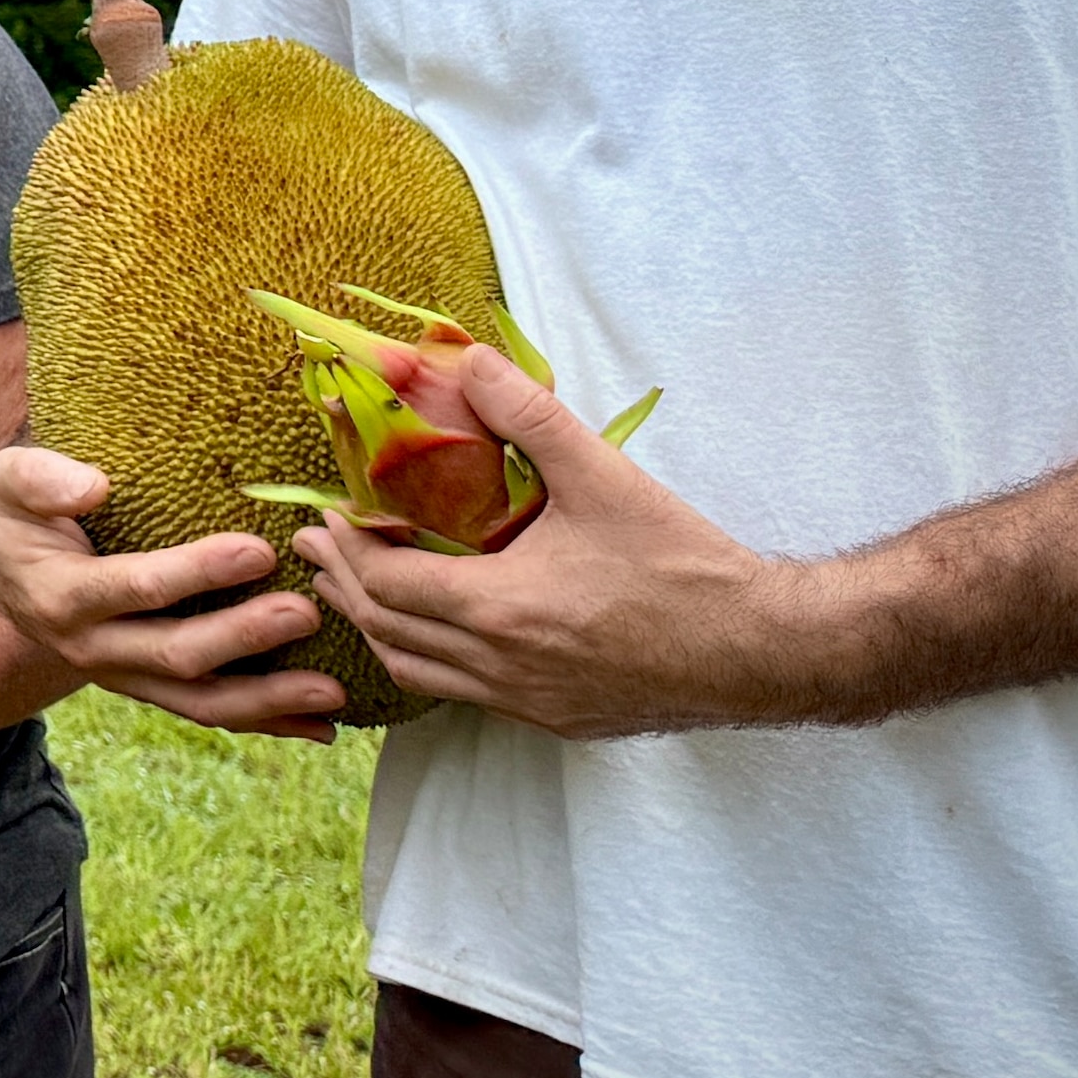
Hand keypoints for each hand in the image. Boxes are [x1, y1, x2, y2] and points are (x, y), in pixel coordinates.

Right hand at [0, 444, 344, 738]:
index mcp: (62, 596)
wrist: (8, 568)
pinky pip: (208, 711)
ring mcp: (124, 675)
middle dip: (244, 638)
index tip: (258, 550)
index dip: (197, 574)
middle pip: (175, 655)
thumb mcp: (10, 481)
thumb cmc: (20, 513)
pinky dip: (266, 722)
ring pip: (198, 701)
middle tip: (305, 613)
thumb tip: (95, 485)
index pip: (136, 589)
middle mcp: (92, 648)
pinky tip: (320, 726)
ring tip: (330, 692)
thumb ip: (43, 479)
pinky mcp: (150, 686)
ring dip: (267, 701)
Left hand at [296, 341, 802, 737]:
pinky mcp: (556, 721)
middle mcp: (500, 669)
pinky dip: (428, 661)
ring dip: (379, 630)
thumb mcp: (603, 476)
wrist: (763, 651)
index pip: (386, 586)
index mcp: (500, 611)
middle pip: (387, 633)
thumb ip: (530, 413)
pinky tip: (433, 633)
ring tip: (356, 590)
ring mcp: (527, 703)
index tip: (330, 515)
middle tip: (315, 550)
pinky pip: (463, 695)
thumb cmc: (684, 566)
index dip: (349, 550)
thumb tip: (470, 357)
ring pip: (419, 673)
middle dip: (343, 586)